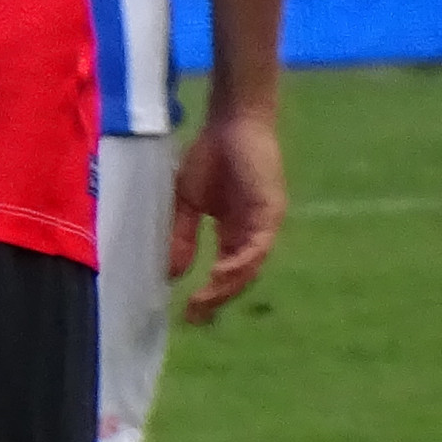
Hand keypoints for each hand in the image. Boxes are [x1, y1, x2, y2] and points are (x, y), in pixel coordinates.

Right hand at [171, 105, 286, 319]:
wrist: (230, 123)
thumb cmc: (209, 157)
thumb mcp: (186, 202)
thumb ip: (182, 236)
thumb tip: (171, 273)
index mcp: (234, 232)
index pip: (224, 271)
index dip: (209, 294)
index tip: (187, 314)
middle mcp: (252, 234)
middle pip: (238, 276)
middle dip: (217, 298)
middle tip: (194, 317)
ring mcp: (263, 225)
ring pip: (249, 267)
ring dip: (227, 287)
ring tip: (204, 302)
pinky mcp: (270, 213)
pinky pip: (257, 247)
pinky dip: (240, 263)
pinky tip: (220, 274)